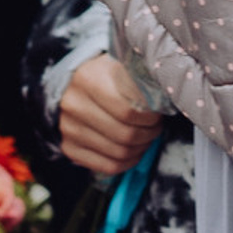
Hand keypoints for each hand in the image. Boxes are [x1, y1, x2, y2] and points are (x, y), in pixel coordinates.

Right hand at [61, 53, 163, 176]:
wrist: (70, 84)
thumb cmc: (103, 74)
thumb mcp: (118, 66)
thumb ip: (137, 82)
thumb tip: (164, 102)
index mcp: (88, 80)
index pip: (128, 111)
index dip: (150, 118)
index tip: (158, 114)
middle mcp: (74, 106)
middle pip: (124, 135)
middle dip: (148, 134)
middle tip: (156, 128)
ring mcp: (69, 129)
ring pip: (118, 153)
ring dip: (141, 149)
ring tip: (147, 138)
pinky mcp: (69, 148)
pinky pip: (106, 166)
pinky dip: (127, 163)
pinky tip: (135, 152)